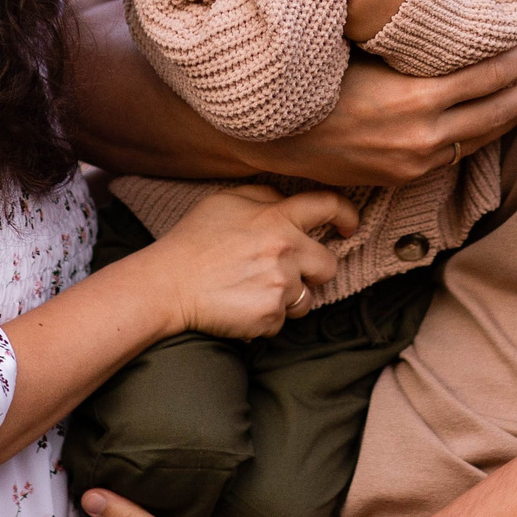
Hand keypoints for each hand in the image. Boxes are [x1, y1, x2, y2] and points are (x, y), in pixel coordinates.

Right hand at [142, 186, 356, 338]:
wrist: (168, 285)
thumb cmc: (193, 241)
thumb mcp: (225, 201)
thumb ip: (263, 196)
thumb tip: (287, 200)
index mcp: (277, 218)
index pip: (328, 206)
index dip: (346, 215)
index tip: (348, 226)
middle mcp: (287, 250)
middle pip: (328, 264)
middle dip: (314, 270)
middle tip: (287, 271)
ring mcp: (281, 286)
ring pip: (307, 298)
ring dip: (289, 297)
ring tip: (254, 290)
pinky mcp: (272, 316)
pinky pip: (283, 320)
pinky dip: (266, 317)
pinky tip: (242, 306)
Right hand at [252, 47, 516, 187]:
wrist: (270, 135)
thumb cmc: (311, 79)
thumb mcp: (359, 48)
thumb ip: (404, 38)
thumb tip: (439, 7)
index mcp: (414, 99)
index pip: (484, 76)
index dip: (514, 58)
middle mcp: (422, 136)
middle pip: (493, 110)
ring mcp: (414, 162)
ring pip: (480, 138)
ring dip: (511, 114)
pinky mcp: (403, 176)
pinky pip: (456, 156)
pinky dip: (482, 136)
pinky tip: (493, 122)